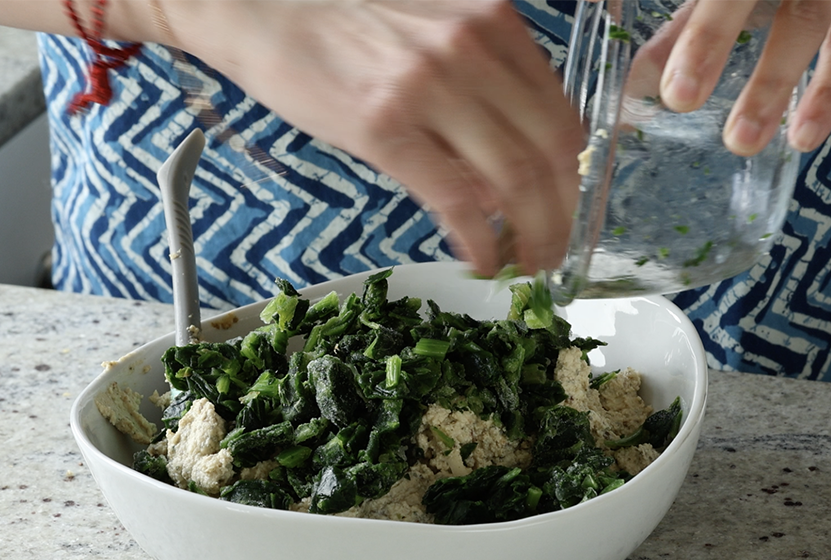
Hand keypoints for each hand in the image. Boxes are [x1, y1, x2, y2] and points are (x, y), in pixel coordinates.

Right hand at [165, 0, 586, 275]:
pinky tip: (481, 260)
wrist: (257, 6)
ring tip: (524, 264)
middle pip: (549, 152)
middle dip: (560, 216)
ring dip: (530, 235)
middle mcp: (472, 48)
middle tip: (553, 251)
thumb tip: (501, 174)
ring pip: (514, 179)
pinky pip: (455, 199)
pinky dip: (479, 240)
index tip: (564, 211)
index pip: (561, 115)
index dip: (573, 178)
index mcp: (492, 23)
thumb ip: (479, 86)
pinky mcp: (384, 126)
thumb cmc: (338, 21)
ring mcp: (430, 86)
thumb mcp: (431, 34)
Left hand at [656, 0, 830, 155]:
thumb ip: (685, 28)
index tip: (665, 82)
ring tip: (743, 141)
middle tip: (680, 98)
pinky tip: (806, 134)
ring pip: (808, 20)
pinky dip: (830, 91)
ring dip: (772, 83)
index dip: (693, 33)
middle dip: (709, 38)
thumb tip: (637, 84)